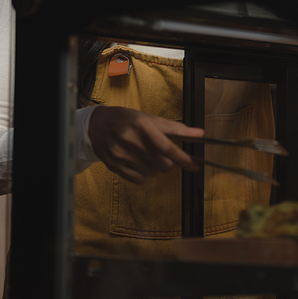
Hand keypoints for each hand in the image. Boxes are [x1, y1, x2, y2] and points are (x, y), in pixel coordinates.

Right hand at [88, 105, 203, 183]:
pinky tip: (138, 163)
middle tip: (163, 155)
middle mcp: (132, 140)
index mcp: (143, 126)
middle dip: (168, 162)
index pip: (168, 148)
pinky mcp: (114, 166)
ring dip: (155, 168)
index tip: (194, 165)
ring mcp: (122, 154)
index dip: (183, 159)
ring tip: (147, 156)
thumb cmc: (127, 120)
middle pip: (162, 164)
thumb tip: (199, 133)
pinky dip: (143, 175)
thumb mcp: (150, 119)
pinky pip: (139, 179)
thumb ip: (175, 128)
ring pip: (152, 173)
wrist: (98, 124)